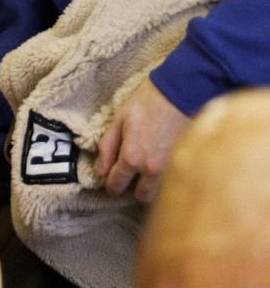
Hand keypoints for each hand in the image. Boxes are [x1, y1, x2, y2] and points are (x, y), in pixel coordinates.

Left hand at [96, 79, 190, 202]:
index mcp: (132, 158)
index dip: (111, 184)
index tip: (111, 181)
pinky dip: (166, 181)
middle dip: (133, 189)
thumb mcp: (119, 120)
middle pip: (140, 196)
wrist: (182, 93)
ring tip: (146, 173)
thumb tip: (100, 170)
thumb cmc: (147, 102)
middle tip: (130, 177)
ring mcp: (173, 170)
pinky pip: (174, 183)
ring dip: (151, 187)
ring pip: (160, 193)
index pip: (117, 184)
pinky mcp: (187, 165)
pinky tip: (162, 167)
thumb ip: (107, 147)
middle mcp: (152, 170)